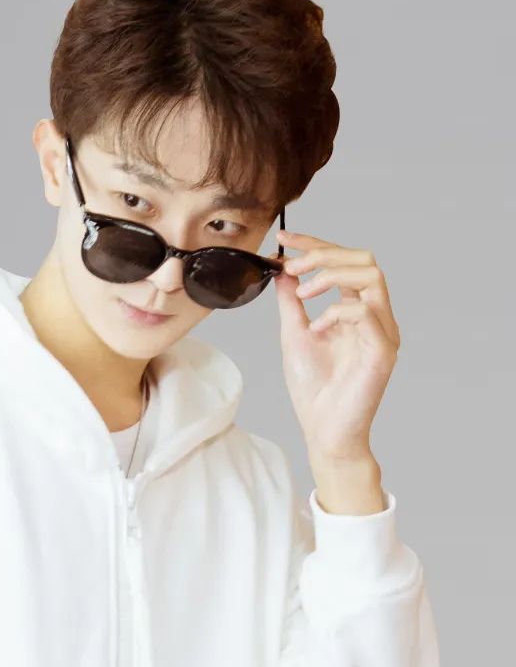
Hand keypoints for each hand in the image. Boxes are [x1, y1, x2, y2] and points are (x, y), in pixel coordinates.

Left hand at [273, 230, 400, 461]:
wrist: (323, 429)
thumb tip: (282, 268)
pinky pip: (366, 311)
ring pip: (372, 276)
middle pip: (365, 259)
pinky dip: (335, 312)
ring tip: (303, 293)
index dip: (315, 243)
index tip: (284, 238)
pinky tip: (316, 329)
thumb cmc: (314, 387)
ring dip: (331, 276)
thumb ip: (291, 301)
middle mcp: (375, 316)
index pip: (343, 262)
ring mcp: (383, 332)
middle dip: (324, 254)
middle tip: (292, 267)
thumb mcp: (294, 333)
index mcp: (355, 310)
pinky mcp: (383, 351)